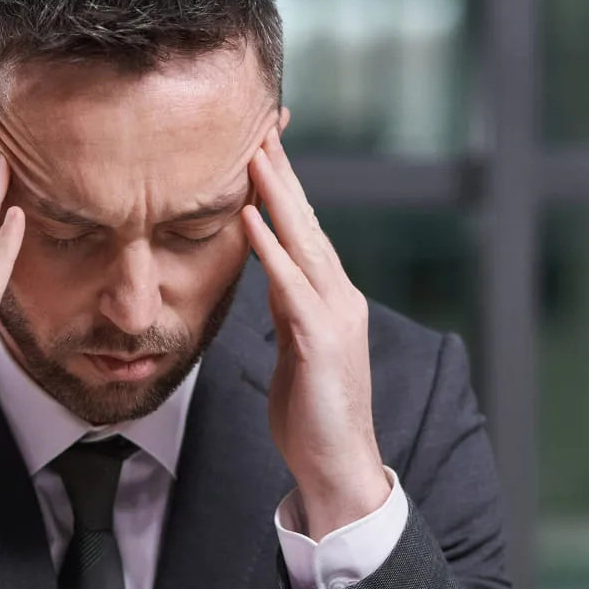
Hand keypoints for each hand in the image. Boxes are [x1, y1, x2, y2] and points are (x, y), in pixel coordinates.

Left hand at [241, 110, 390, 541]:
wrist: (336, 464)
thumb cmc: (311, 413)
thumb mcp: (295, 350)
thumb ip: (288, 311)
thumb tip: (271, 280)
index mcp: (328, 299)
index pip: (304, 232)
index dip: (283, 189)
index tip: (261, 148)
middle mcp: (337, 296)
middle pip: (306, 223)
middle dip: (282, 173)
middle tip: (261, 124)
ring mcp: (333, 316)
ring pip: (303, 242)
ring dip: (277, 195)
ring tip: (254, 152)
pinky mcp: (321, 340)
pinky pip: (291, 285)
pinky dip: (271, 249)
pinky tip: (250, 218)